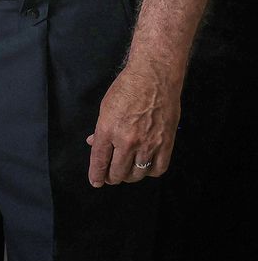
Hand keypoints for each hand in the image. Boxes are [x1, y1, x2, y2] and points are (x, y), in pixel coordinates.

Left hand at [85, 65, 179, 186]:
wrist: (154, 78)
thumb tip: (93, 143)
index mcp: (108, 130)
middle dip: (112, 178)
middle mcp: (127, 140)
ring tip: (126, 173)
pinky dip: (150, 172)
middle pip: (118, 172)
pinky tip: (145, 168)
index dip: (96, 175)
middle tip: (111, 176)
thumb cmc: (127, 88)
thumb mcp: (105, 107)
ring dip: (129, 176)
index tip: (96, 182)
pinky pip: (158, 168)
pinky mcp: (166, 143)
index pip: (99, 160)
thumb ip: (100, 129)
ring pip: (137, 174)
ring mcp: (148, 143)